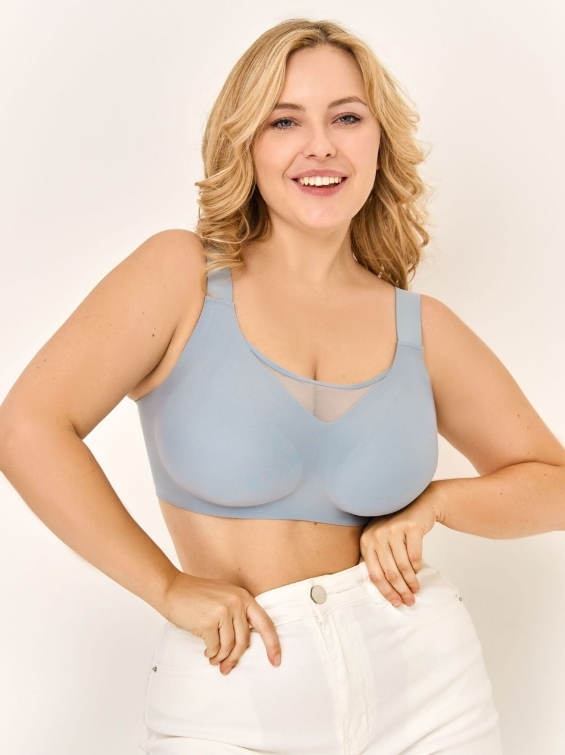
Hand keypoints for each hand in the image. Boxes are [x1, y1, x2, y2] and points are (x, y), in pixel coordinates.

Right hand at [161, 571, 281, 674]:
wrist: (172, 589)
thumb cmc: (196, 596)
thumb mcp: (224, 597)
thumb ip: (238, 615)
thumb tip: (244, 644)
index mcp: (244, 597)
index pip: (266, 623)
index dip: (273, 644)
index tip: (276, 660)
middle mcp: (237, 603)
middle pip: (244, 641)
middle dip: (236, 657)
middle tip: (228, 667)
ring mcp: (223, 612)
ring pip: (229, 646)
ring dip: (220, 656)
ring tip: (213, 657)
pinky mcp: (208, 622)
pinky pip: (214, 647)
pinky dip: (210, 652)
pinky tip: (205, 650)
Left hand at [358, 486, 440, 606]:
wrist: (418, 505)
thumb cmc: (398, 527)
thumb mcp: (380, 539)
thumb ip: (376, 558)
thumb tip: (381, 588)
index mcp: (366, 540)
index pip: (374, 573)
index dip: (385, 591)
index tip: (395, 602)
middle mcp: (377, 535)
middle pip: (389, 572)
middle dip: (400, 590)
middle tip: (409, 601)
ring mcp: (394, 530)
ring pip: (403, 567)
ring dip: (411, 582)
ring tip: (416, 590)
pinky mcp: (411, 528)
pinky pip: (416, 557)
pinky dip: (418, 568)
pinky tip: (418, 571)